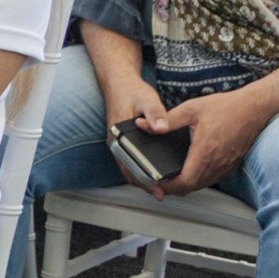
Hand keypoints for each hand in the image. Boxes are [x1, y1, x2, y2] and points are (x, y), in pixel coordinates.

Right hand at [100, 72, 174, 195]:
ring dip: (144, 179)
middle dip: (145, 184)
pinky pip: (132, 161)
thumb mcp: (147, 99)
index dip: (142, 179)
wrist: (119, 83)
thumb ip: (155, 113)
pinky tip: (154, 174)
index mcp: (118, 135)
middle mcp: (116, 142)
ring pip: (129, 168)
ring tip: (162, 188)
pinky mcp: (125, 143)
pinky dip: (142, 170)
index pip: (128, 164)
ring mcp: (119, 144)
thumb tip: (162, 128)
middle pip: (128, 170)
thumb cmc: (131, 91)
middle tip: (162, 194)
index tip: (156, 188)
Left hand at [156, 85, 274, 197]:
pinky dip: (201, 180)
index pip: (185, 181)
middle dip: (175, 188)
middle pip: (193, 187)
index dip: (169, 186)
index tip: (157, 183)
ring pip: (204, 184)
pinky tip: (192, 171)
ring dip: (188, 185)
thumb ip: (166, 120)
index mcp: (205, 151)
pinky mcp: (233, 164)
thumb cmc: (225, 107)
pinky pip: (214, 179)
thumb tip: (143, 125)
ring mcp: (227, 165)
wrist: (254, 107)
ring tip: (172, 178)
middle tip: (160, 182)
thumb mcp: (190, 109)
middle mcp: (218, 162)